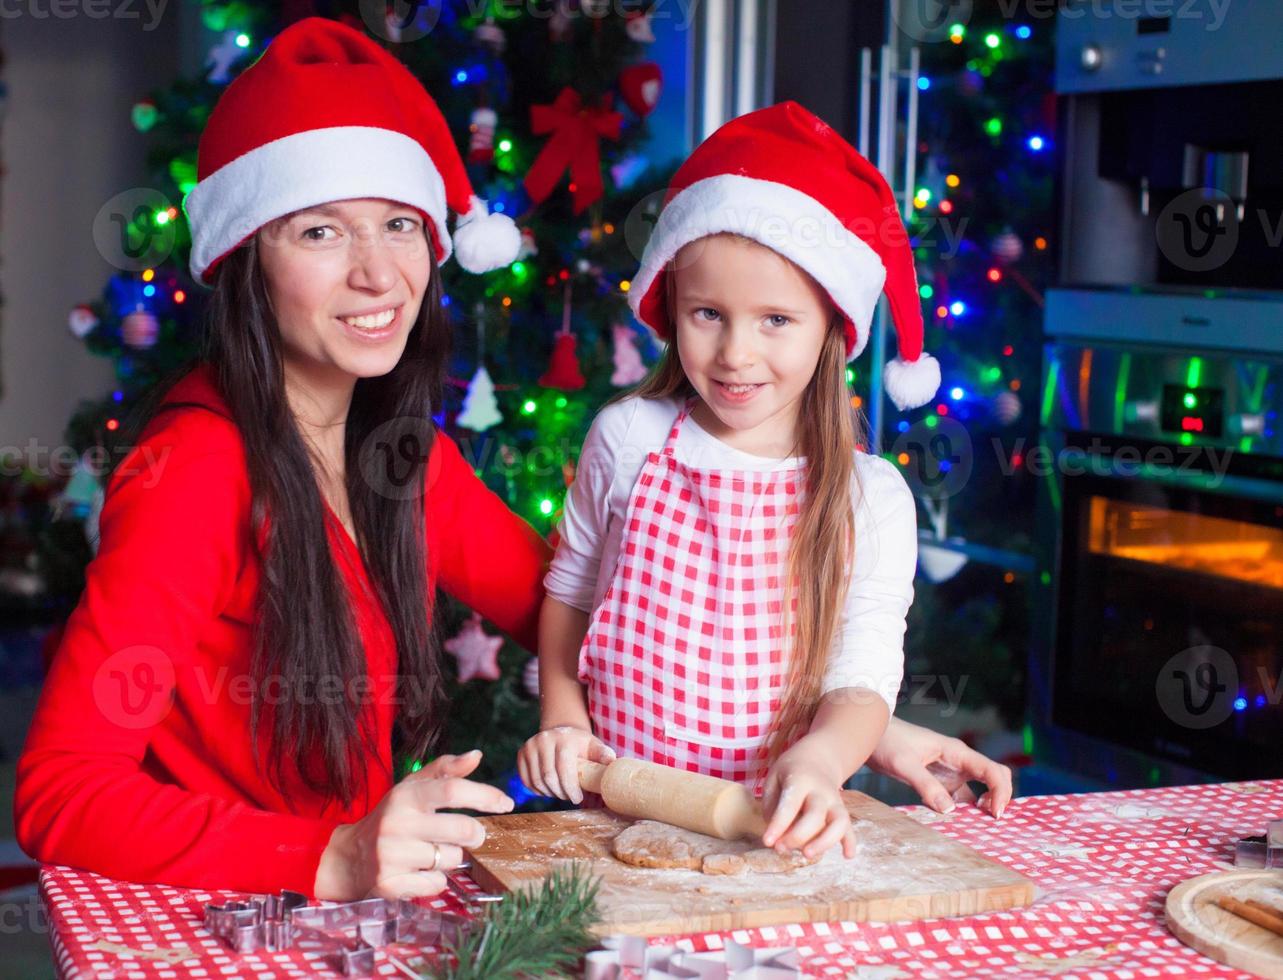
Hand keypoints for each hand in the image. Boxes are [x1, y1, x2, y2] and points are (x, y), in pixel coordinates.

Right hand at [313, 749, 513, 900]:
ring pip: (453, 859)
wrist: (350, 856)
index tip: (506, 803)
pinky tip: (421, 871)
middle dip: (476, 834)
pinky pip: (437, 884)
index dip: (486, 796)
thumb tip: (477, 755)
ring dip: (453, 857)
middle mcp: (397, 824)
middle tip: (472, 834)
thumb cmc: (392, 816)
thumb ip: (446, 769)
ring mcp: (392, 855)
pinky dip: (437, 880)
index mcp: (406, 796)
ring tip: (435, 852)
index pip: (454, 790)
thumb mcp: (412, 788)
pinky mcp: (390, 884)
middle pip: (462, 829)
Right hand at [516, 725, 614, 803]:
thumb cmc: (581, 745)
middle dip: (561, 793)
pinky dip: (537, 790)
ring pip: (537, 781)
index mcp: (564, 738)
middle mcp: (544, 739)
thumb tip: (612, 762)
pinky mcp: (521, 753)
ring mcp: (530, 745)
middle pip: (549, 777)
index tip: (577, 798)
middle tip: (570, 797)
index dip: (570, 788)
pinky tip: (549, 790)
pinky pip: (526, 780)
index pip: (564, 768)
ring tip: (561, 793)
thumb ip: (604, 754)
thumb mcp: (594, 747)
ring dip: (550, 793)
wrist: (562, 733)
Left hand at [760, 745, 856, 859]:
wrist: (818, 758)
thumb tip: (777, 834)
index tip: (767, 842)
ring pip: (838, 823)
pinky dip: (850, 842)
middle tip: (780, 848)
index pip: (790, 804)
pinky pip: (850, 828)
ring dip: (824, 842)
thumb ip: (772, 805)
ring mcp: (835, 801)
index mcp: (800, 779)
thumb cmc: (790, 772)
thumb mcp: (773, 779)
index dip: (778, 825)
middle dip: (798, 836)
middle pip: (816, 815)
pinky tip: (847, 856)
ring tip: (807, 855)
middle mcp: (821, 791)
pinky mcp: (843, 811)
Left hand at [866, 716, 1012, 817]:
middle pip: (994, 779)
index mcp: (956, 752)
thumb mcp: (903, 764)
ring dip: (983, 809)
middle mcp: (959, 762)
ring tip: (980, 830)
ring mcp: (951, 773)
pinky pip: (960, 799)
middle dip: (1000, 799)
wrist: (870, 734)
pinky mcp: (940, 783)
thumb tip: (950, 810)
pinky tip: (959, 825)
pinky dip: (964, 812)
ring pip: (979, 791)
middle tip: (993, 823)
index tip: (996, 814)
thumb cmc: (887, 742)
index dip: (1001, 792)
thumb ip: (925, 785)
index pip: (992, 770)